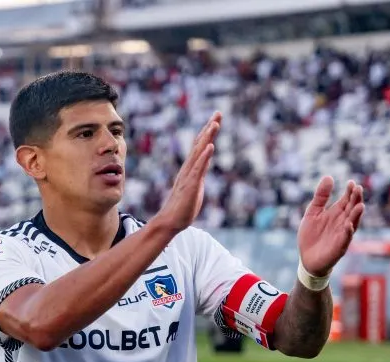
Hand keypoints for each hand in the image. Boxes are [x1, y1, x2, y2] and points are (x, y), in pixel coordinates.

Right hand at [148, 112, 220, 235]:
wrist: (170, 222)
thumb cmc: (182, 207)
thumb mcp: (195, 186)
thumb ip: (199, 174)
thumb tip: (203, 164)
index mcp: (191, 169)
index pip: (200, 146)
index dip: (208, 132)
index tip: (215, 118)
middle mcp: (189, 169)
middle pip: (200, 144)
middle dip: (209, 128)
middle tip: (218, 112)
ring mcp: (189, 176)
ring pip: (199, 153)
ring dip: (207, 138)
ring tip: (215, 124)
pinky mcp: (191, 185)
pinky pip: (198, 169)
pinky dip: (204, 157)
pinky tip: (210, 147)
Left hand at [298, 177, 364, 276]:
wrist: (306, 258)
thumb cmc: (311, 235)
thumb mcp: (313, 212)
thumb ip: (321, 196)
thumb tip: (329, 176)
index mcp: (337, 213)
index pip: (346, 200)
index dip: (350, 192)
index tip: (351, 182)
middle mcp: (342, 222)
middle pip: (352, 209)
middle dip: (355, 200)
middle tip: (358, 189)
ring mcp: (342, 235)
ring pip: (352, 223)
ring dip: (356, 215)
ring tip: (359, 205)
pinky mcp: (338, 248)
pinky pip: (345, 240)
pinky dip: (347, 233)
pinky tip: (348, 225)